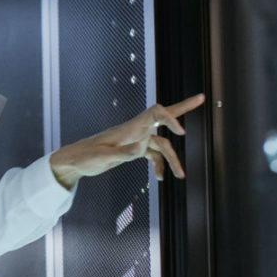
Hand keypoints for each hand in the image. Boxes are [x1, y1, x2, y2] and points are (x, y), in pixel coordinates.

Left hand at [49, 93, 205, 188]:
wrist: (75, 161)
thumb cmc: (86, 157)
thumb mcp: (103, 158)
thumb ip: (123, 153)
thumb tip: (140, 150)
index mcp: (130, 127)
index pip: (156, 113)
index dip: (170, 118)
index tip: (181, 132)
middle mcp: (136, 130)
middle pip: (164, 116)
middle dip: (184, 108)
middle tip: (202, 97)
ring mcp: (136, 139)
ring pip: (162, 145)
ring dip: (172, 159)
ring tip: (181, 176)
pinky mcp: (133, 149)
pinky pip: (153, 155)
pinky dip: (159, 165)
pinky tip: (159, 178)